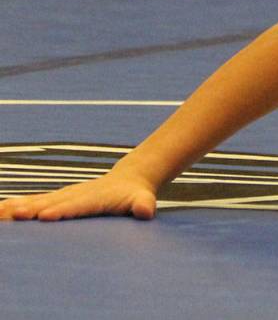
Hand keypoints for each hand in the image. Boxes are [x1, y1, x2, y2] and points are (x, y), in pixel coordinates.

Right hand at [0, 167, 157, 221]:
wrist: (129, 179)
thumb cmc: (136, 195)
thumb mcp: (144, 199)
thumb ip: (144, 205)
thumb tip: (146, 211)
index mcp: (95, 198)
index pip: (78, 206)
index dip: (63, 210)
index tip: (45, 216)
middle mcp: (77, 195)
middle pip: (53, 203)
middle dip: (34, 210)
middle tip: (16, 216)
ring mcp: (66, 195)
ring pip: (40, 202)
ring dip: (19, 208)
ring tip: (0, 213)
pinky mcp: (58, 199)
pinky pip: (36, 202)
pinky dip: (17, 206)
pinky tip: (1, 211)